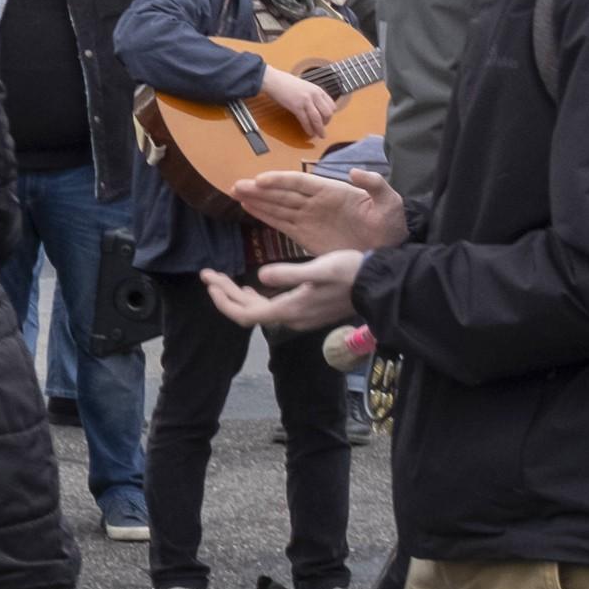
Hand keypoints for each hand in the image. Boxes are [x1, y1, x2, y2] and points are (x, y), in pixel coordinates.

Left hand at [202, 249, 364, 333]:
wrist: (380, 284)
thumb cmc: (351, 273)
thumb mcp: (320, 269)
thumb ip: (289, 274)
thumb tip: (259, 277)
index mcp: (289, 310)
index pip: (244, 314)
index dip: (222, 300)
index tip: (208, 280)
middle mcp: (290, 318)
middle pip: (247, 313)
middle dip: (224, 294)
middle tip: (209, 274)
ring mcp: (298, 316)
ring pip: (258, 310)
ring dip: (237, 295)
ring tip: (221, 279)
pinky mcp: (306, 310)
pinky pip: (271, 308)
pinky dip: (255, 297)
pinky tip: (252, 286)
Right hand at [235, 166, 403, 255]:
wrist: (388, 249)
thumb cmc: (391, 223)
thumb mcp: (390, 202)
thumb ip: (375, 184)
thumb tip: (354, 172)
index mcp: (332, 191)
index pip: (301, 182)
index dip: (280, 180)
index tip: (260, 180)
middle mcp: (315, 202)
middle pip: (282, 193)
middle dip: (259, 189)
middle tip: (237, 186)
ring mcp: (308, 218)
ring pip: (277, 206)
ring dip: (256, 200)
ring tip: (235, 194)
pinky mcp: (304, 235)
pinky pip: (280, 223)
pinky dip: (263, 216)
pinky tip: (248, 208)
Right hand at [255, 67, 340, 143]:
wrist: (274, 80)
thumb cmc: (286, 83)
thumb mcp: (305, 87)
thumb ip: (312, 95)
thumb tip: (315, 107)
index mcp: (318, 90)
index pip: (332, 105)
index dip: (330, 115)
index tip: (326, 120)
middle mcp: (314, 95)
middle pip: (327, 113)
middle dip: (326, 123)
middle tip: (322, 129)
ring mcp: (306, 101)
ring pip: (318, 119)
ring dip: (319, 129)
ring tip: (319, 135)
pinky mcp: (296, 107)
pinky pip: (305, 121)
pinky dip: (308, 128)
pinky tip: (309, 133)